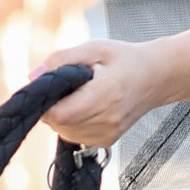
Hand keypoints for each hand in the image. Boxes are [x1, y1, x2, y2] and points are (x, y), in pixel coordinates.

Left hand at [38, 37, 170, 147]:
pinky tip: (86, 107)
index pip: (61, 113)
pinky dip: (73, 123)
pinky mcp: (107, 141)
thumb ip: (62, 59)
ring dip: (63, 115)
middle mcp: (108, 120)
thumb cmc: (125, 60)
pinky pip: (75, 136)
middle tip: (68, 87)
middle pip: (59, 124)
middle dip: (54, 106)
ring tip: (80, 95)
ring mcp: (109, 134)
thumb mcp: (94, 48)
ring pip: (65, 132)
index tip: (51, 87)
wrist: (155, 78)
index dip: (47, 102)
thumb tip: (34, 76)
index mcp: (105, 95)